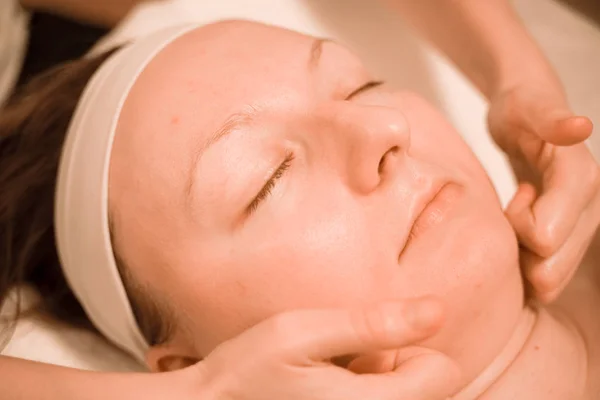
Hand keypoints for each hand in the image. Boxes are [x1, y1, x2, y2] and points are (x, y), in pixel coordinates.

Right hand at [183, 298, 459, 399]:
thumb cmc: (249, 372)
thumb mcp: (302, 334)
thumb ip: (372, 324)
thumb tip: (436, 310)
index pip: (443, 371)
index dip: (408, 347)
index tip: (363, 347)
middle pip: (428, 388)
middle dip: (392, 366)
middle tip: (341, 362)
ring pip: (404, 397)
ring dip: (376, 382)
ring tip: (329, 378)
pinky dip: (362, 394)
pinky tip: (324, 393)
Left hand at [488, 82, 597, 302]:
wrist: (526, 111)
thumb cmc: (522, 108)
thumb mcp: (530, 107)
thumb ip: (553, 120)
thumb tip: (582, 126)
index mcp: (583, 182)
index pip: (543, 237)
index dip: (516, 223)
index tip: (515, 194)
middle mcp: (591, 209)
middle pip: (549, 271)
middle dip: (518, 251)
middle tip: (509, 211)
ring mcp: (581, 226)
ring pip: (549, 279)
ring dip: (521, 258)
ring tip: (514, 217)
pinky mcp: (568, 235)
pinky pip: (547, 273)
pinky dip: (525, 263)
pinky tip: (517, 229)